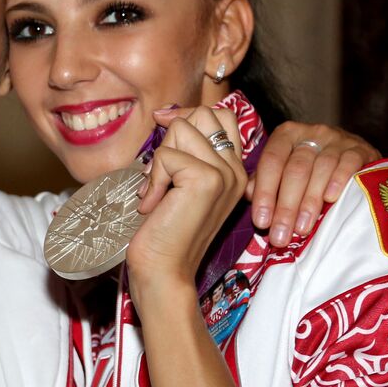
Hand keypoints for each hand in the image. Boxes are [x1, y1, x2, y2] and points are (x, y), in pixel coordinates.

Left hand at [128, 106, 246, 297]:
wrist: (163, 272)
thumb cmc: (164, 233)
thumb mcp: (179, 184)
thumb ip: (183, 153)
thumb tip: (166, 114)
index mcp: (234, 171)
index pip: (221, 116)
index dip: (188, 116)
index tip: (162, 129)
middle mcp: (235, 170)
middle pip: (202, 115)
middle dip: (170, 138)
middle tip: (160, 175)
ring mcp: (224, 173)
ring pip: (181, 129)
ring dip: (158, 161)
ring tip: (157, 193)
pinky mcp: (206, 180)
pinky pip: (166, 156)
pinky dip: (152, 179)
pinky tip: (154, 205)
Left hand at [248, 123, 380, 246]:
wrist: (353, 157)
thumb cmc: (310, 168)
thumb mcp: (284, 169)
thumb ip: (264, 180)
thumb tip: (248, 195)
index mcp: (286, 135)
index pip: (271, 161)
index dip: (265, 193)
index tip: (261, 222)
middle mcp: (311, 132)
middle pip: (295, 169)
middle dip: (286, 206)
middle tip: (280, 235)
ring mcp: (338, 139)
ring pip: (321, 169)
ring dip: (310, 202)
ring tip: (302, 228)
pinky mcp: (360, 149)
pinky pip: (348, 163)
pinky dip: (338, 181)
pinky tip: (330, 199)